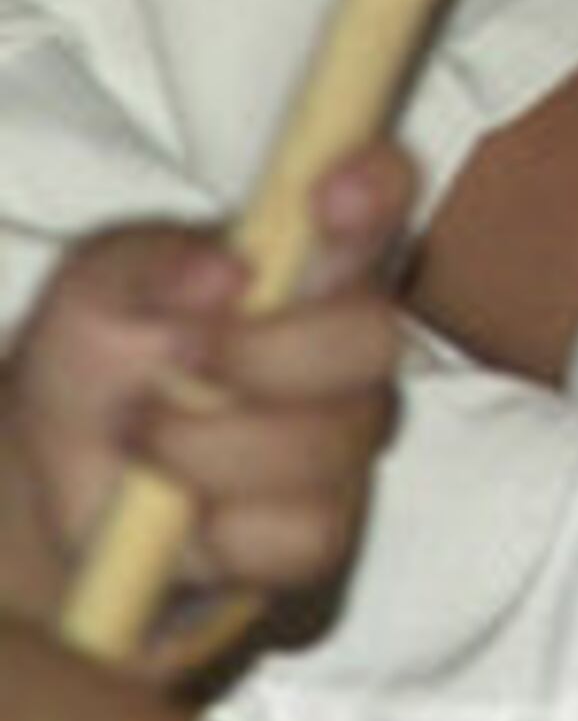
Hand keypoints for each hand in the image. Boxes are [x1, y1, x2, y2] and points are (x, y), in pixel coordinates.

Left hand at [3, 142, 411, 616]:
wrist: (56, 478)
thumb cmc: (99, 354)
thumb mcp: (94, 289)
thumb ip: (153, 262)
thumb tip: (225, 271)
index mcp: (309, 256)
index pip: (378, 196)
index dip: (378, 187)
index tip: (334, 191)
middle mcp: (350, 339)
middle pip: (375, 334)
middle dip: (267, 352)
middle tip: (176, 358)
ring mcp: (346, 435)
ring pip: (329, 442)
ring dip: (210, 445)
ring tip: (140, 435)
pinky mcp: (322, 529)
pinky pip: (305, 533)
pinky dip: (222, 530)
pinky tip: (175, 513)